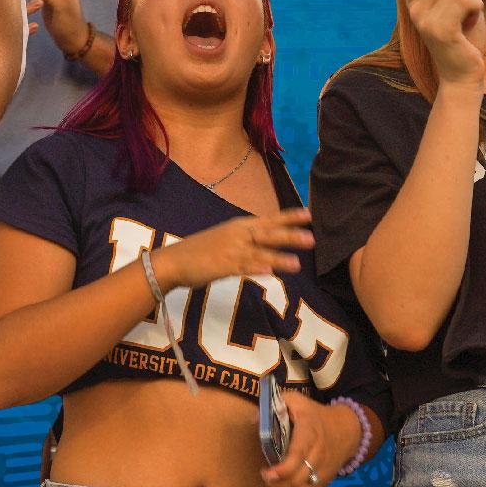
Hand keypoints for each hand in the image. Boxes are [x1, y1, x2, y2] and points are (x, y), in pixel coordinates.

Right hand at [153, 207, 312, 289]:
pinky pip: (242, 268)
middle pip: (267, 234)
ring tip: (297, 263)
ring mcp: (230, 251)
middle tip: (312, 238)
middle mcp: (237, 235)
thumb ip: (247, 239)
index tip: (309, 214)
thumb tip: (268, 242)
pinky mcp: (222, 267)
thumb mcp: (226, 238)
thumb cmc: (200, 250)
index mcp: (239, 226)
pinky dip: (256, 268)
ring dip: (278, 257)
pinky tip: (269, 272)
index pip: (269, 219)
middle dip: (289, 236)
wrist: (173, 260)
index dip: (289, 217)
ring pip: (258, 253)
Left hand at [261, 391, 352, 486]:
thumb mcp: (295, 401)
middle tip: (265, 474)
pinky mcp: (323, 484)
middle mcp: (317, 456)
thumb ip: (274, 407)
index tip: (266, 472)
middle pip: (297, 480)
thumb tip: (254, 421)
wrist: (346, 430)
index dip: (282, 469)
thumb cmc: (314, 415)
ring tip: (271, 483)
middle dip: (275, 483)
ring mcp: (322, 473)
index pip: (297, 456)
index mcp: (309, 434)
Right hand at [393, 0, 484, 87]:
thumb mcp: (469, 8)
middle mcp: (416, 8)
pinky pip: (466, 1)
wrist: (464, 74)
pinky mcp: (438, 29)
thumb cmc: (465, 42)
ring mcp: (424, 19)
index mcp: (419, 2)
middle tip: (464, 16)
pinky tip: (468, 28)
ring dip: (473, 4)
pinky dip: (475, 11)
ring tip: (466, 24)